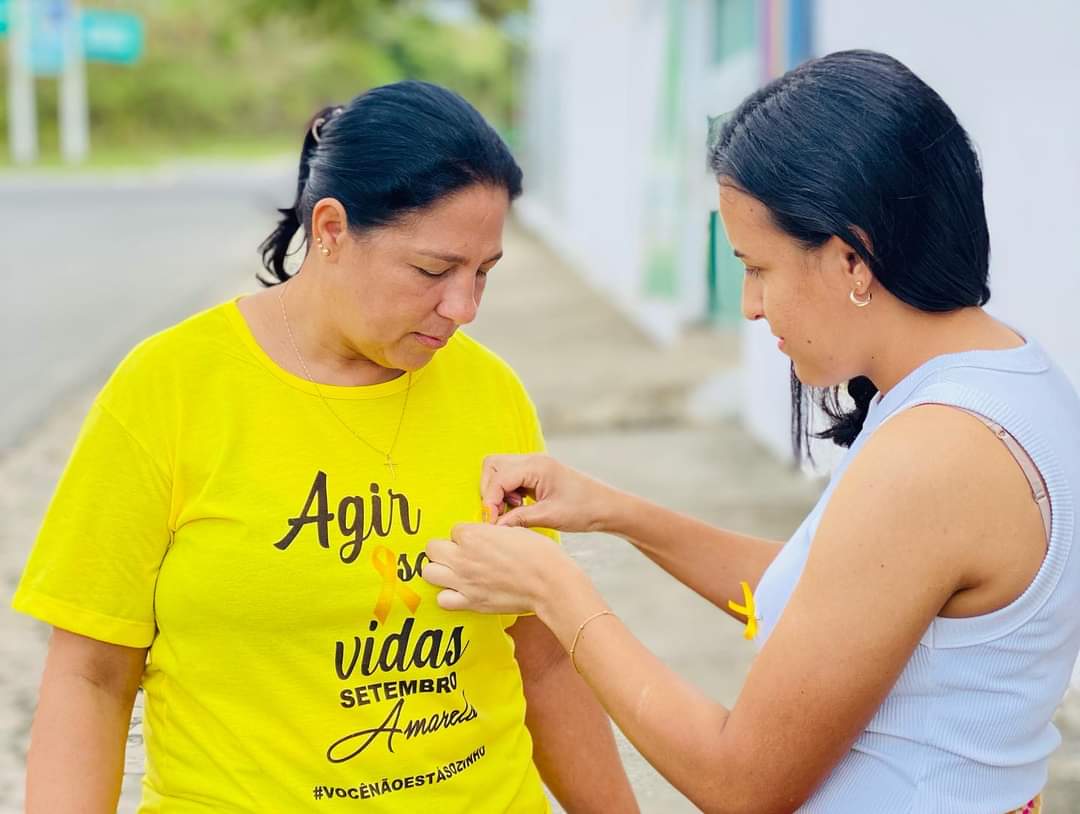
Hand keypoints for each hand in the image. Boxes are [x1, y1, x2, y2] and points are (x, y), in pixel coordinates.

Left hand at [423, 523, 583, 615]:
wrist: (549, 583)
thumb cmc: (538, 555)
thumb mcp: (514, 530)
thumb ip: (490, 532)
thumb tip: (483, 535)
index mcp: (473, 536)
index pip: (455, 529)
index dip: (466, 534)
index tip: (477, 539)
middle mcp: (463, 558)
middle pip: (432, 548)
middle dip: (445, 548)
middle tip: (459, 552)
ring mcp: (464, 582)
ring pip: (429, 572)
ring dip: (440, 569)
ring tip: (454, 570)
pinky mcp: (470, 602)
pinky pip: (442, 599)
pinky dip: (448, 595)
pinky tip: (460, 590)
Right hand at [481, 454, 616, 531]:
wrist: (607, 507)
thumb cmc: (584, 509)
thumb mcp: (550, 517)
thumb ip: (519, 519)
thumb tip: (494, 527)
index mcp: (537, 466)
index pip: (498, 478)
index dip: (490, 501)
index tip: (492, 523)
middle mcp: (532, 460)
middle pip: (492, 465)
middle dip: (489, 491)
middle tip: (499, 514)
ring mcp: (533, 465)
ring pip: (498, 470)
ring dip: (497, 491)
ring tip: (511, 510)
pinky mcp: (535, 474)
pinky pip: (509, 477)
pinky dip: (506, 492)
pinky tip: (518, 507)